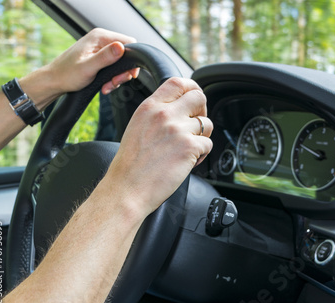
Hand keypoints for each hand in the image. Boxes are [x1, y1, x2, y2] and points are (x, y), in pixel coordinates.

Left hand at [47, 28, 139, 94]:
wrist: (54, 81)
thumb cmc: (66, 74)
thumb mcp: (88, 67)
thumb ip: (105, 57)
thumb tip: (121, 47)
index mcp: (99, 37)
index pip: (129, 42)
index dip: (132, 59)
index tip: (128, 74)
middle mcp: (101, 40)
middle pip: (126, 54)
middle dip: (123, 71)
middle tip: (115, 82)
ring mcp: (100, 49)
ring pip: (121, 63)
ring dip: (117, 77)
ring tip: (108, 86)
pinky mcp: (99, 58)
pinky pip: (114, 67)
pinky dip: (112, 79)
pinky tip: (105, 85)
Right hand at [101, 77, 212, 219]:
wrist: (127, 189)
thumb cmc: (130, 165)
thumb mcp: (138, 127)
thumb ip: (157, 114)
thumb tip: (180, 109)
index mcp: (149, 107)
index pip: (178, 82)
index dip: (192, 88)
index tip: (194, 99)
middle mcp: (164, 114)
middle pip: (198, 97)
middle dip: (202, 111)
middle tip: (195, 126)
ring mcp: (178, 129)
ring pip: (207, 124)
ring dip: (202, 136)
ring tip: (188, 149)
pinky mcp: (189, 147)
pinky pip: (208, 144)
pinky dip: (201, 155)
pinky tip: (187, 162)